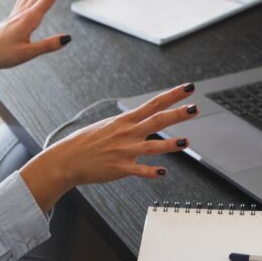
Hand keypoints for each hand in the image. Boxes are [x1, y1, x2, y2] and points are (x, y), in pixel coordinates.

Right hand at [20, 83, 198, 211]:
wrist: (66, 160)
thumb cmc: (85, 143)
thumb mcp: (107, 126)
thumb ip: (127, 123)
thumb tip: (140, 119)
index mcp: (125, 121)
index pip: (153, 104)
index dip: (172, 95)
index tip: (187, 88)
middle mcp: (127, 133)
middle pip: (157, 121)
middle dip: (177, 114)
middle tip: (195, 108)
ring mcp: (124, 151)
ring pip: (152, 146)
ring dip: (170, 144)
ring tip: (186, 142)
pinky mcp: (120, 168)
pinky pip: (139, 170)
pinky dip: (152, 171)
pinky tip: (164, 172)